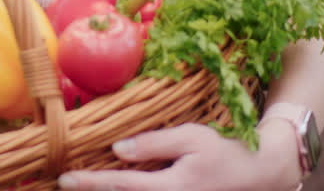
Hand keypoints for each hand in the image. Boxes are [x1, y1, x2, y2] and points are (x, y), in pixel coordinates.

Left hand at [55, 122, 300, 190]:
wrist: (258, 174)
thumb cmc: (224, 151)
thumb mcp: (191, 138)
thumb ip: (154, 144)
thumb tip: (118, 149)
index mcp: (170, 187)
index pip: (120, 185)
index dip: (91, 182)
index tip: (65, 179)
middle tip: (65, 184)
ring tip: (84, 184)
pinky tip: (112, 185)